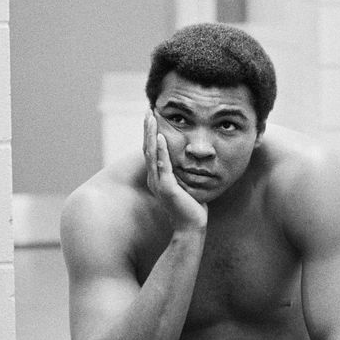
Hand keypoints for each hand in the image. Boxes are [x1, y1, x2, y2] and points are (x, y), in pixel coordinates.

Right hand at [143, 111, 207, 230]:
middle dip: (148, 129)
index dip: (151, 134)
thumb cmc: (190, 208)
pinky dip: (162, 151)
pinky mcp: (167, 188)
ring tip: (152, 118)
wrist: (191, 227)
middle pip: (148, 149)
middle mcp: (154, 179)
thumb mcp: (184, 186)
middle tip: (148, 111)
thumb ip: (181, 173)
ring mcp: (159, 183)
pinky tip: (163, 137)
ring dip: (152, 134)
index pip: (152, 152)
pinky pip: (163, 166)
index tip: (152, 118)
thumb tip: (188, 160)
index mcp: (157, 178)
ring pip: (152, 154)